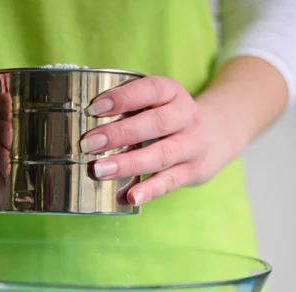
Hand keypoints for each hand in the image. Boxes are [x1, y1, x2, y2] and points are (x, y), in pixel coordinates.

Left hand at [81, 76, 230, 205]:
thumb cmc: (166, 119)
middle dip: (119, 134)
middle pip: (155, 124)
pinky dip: (149, 190)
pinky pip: (170, 182)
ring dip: (128, 164)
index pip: (151, 89)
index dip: (123, 98)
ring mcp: (192, 145)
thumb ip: (126, 110)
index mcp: (173, 93)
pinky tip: (129, 197)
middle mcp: (186, 116)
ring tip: (99, 171)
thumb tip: (80, 124)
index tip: (93, 108)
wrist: (214, 136)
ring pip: (161, 155)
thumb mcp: (154, 104)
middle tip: (88, 144)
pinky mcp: (192, 171)